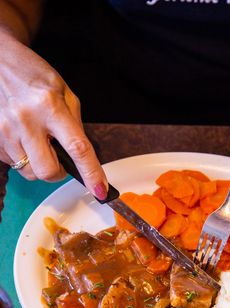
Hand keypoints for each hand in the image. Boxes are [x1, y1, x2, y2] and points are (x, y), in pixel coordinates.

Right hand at [0, 34, 107, 198]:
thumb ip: (74, 124)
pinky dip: (22, 156)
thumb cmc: (31, 75)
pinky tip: (21, 136)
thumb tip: (81, 157)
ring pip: (29, 172)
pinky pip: (14, 164)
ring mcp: (5, 131)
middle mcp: (25, 120)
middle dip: (58, 173)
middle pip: (48, 171)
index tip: (100, 191)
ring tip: (36, 140)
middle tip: (59, 158)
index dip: (91, 173)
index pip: (77, 148)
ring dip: (38, 164)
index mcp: (50, 106)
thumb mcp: (62, 92)